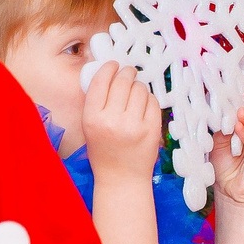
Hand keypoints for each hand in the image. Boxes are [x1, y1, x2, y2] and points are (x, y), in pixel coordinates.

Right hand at [81, 62, 162, 181]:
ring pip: (140, 89)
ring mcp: (134, 125)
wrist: (122, 178)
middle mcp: (113, 120)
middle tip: (129, 71)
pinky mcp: (152, 130)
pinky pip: (153, 102)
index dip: (108, 68)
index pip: (100, 82)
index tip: (113, 64)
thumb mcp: (90, 127)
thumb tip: (108, 73)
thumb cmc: (104, 151)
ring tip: (135, 91)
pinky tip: (144, 104)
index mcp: (92, 118)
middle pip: (122, 82)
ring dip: (138, 86)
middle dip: (126, 72)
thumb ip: (97, 102)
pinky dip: (149, 99)